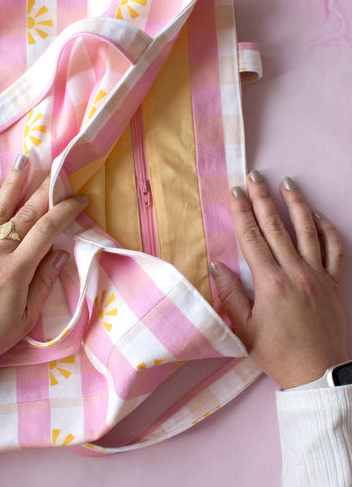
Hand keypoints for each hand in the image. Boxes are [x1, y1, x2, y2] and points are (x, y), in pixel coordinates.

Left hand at [0, 155, 87, 392]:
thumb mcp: (25, 318)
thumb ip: (44, 283)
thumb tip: (61, 253)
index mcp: (16, 271)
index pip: (46, 230)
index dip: (65, 211)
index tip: (80, 199)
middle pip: (25, 213)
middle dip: (44, 189)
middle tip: (58, 167)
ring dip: (13, 183)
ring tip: (24, 159)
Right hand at [208, 171, 347, 389]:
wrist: (318, 374)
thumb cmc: (277, 354)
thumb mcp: (243, 329)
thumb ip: (229, 294)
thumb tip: (215, 264)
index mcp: (270, 283)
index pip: (251, 237)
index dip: (241, 211)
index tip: (235, 191)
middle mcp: (295, 272)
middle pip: (276, 226)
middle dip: (263, 197)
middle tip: (255, 175)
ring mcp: (318, 275)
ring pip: (307, 230)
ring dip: (296, 203)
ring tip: (287, 183)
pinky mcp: (334, 283)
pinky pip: (335, 249)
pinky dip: (327, 229)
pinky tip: (317, 216)